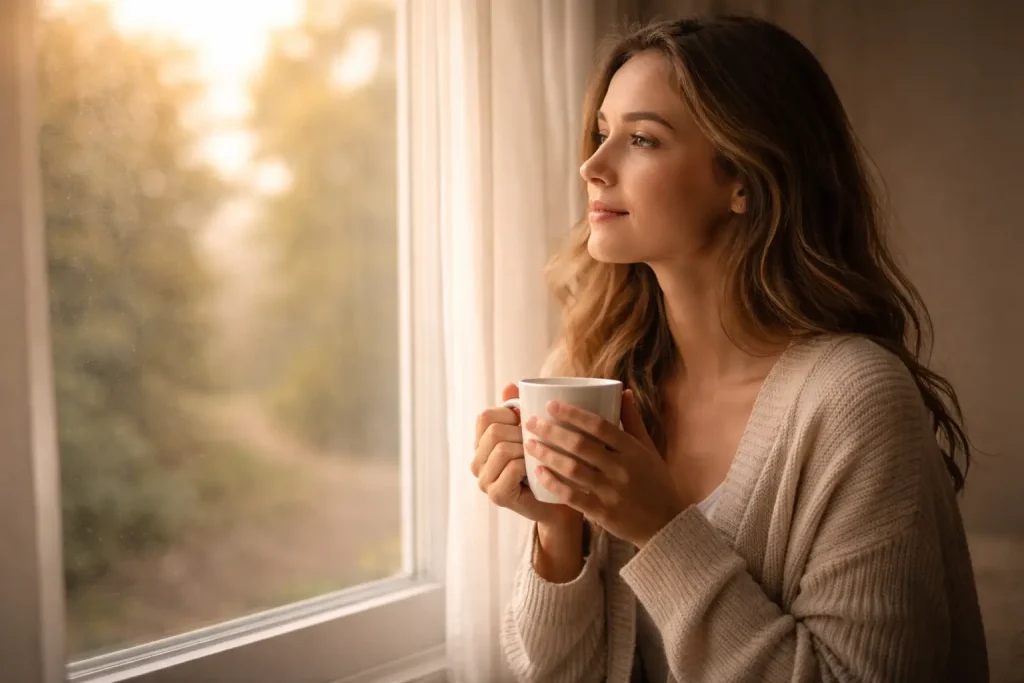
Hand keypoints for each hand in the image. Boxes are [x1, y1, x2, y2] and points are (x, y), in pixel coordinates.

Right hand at [471, 383, 581, 527]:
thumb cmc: (547, 463)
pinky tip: (538, 470)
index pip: (485, 416)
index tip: (527, 423)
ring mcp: (484, 480)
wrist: (560, 501)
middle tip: (537, 441)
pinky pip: (511, 468)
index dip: (509, 414)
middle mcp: (477, 462)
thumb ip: (520, 410)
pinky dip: (528, 465)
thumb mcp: (534, 432)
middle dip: (520, 432)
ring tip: (539, 456)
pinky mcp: (497, 496)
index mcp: (482, 443)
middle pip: (493, 430)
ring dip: (526, 449)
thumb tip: (509, 385)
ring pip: (502, 448)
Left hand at [524, 389, 684, 546]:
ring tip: (529, 444)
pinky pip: (573, 497)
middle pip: (580, 445)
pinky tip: (539, 472)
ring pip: (573, 469)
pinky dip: (554, 483)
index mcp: (632, 450)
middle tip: (530, 422)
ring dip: (548, 455)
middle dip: (551, 431)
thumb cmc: (656, 482)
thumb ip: (633, 421)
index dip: (573, 413)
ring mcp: (612, 492)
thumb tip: (622, 391)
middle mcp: (622, 469)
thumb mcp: (648, 449)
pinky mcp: (603, 513)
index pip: (599, 425)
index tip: (551, 404)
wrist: (667, 525)